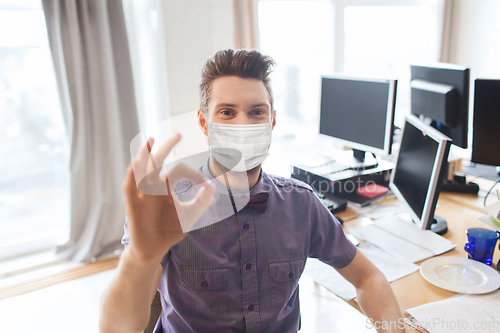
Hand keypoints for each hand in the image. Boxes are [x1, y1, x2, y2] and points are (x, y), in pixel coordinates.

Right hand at [123, 134, 214, 263]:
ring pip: (141, 170)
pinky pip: (129, 187)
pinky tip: (135, 163)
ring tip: (149, 140)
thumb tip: (212, 186)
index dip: (194, 174)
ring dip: (145, 155)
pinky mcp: (133, 205)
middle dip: (167, 147)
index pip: (179, 170)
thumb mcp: (190, 215)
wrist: (154, 250)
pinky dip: (132, 175)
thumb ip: (201, 202)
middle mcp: (153, 187)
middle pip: (157, 162)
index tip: (206, 184)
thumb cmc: (170, 230)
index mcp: (166, 187)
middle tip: (178, 134)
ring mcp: (142, 195)